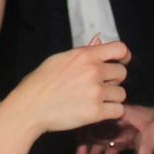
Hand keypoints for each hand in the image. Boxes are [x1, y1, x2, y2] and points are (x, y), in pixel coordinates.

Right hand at [5, 39, 128, 137]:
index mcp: (85, 55)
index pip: (120, 49)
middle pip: (122, 73)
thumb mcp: (60, 59)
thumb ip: (83, 51)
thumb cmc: (40, 82)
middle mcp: (94, 71)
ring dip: (112, 98)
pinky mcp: (96, 112)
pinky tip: (98, 112)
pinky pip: (118, 110)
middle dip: (114, 80)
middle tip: (100, 87)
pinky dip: (111, 112)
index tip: (120, 62)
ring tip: (96, 101)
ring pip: (121, 94)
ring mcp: (96, 92)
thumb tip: (99, 40)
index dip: (123, 56)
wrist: (29, 107)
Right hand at [77, 103, 153, 153]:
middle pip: (94, 135)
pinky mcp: (123, 142)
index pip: (96, 123)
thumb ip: (147, 146)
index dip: (85, 136)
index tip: (81, 151)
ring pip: (100, 144)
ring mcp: (118, 132)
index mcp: (118, 114)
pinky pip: (109, 151)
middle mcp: (114, 122)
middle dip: (85, 150)